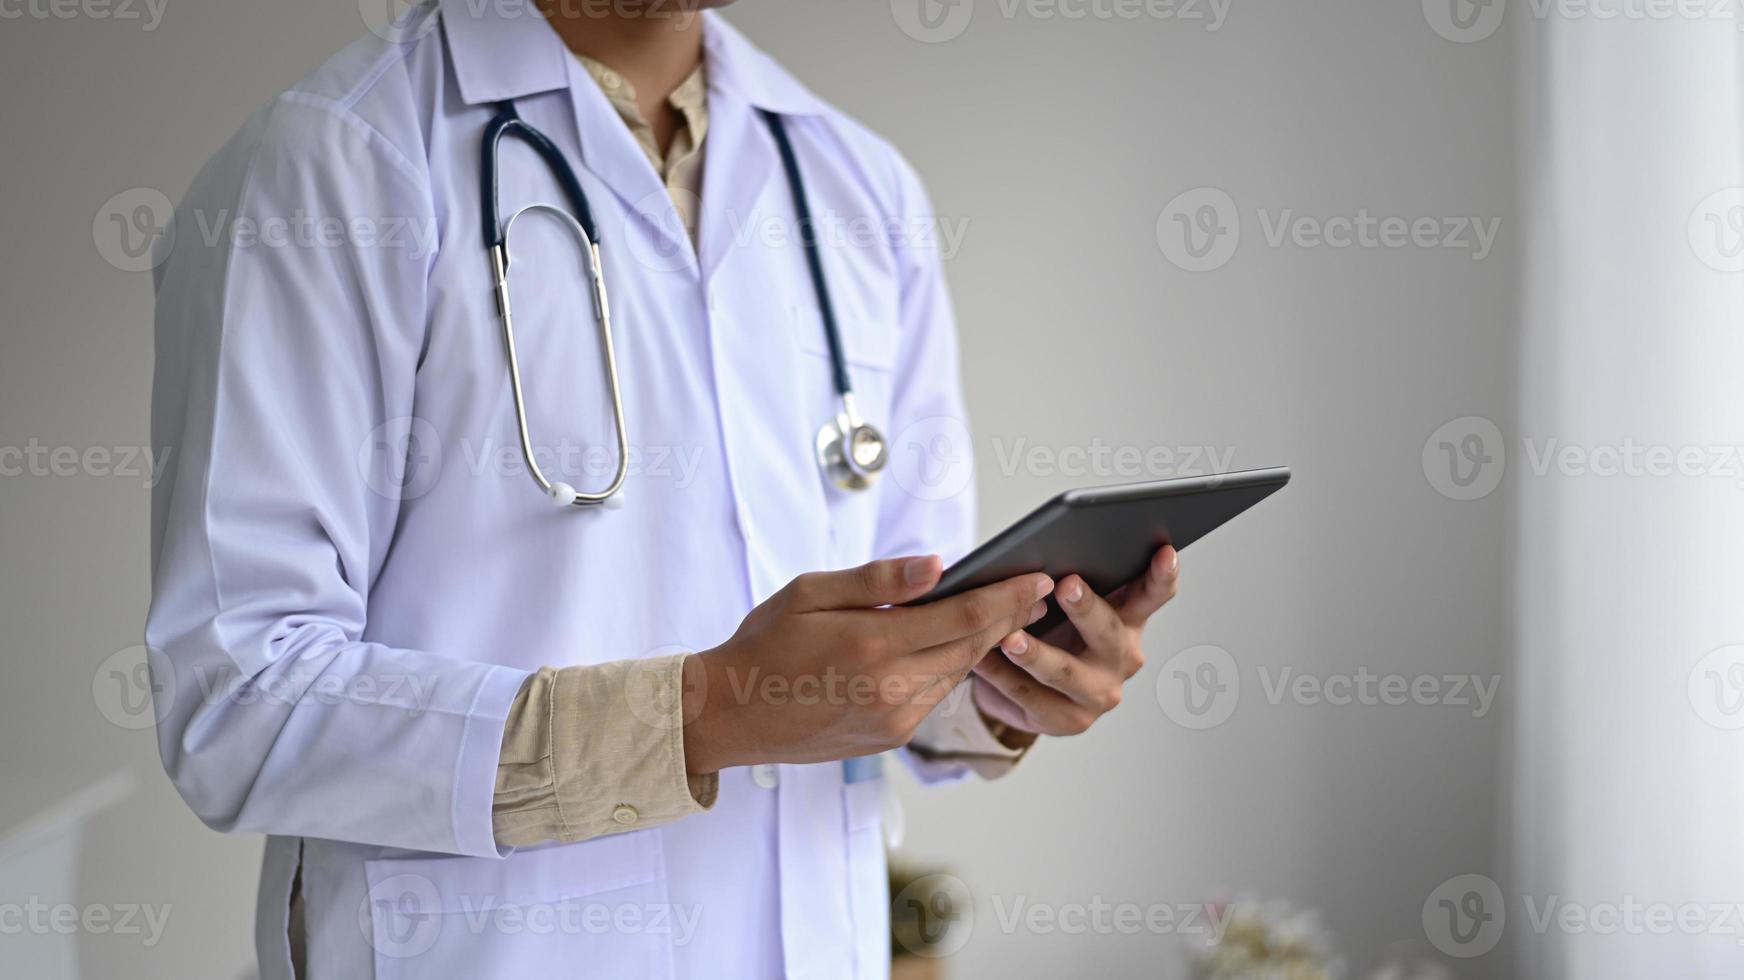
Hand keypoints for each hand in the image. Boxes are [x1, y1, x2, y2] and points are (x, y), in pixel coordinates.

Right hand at [680, 556, 1052, 773]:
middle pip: (971, 647)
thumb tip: (938, 565)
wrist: (729, 713)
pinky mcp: (889, 740)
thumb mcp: (810, 593)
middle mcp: (891, 690)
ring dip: (983, 645)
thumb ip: (878, 580)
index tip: (1037, 578)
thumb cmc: (763, 643)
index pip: (963, 615)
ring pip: (956, 675)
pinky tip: (956, 648)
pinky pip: (933, 697)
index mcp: (873, 645)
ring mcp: (893, 721)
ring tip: (1006, 615)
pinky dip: (949, 670)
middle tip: (1038, 592)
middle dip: (1008, 618)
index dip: (1007, 596)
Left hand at [970, 545, 1178, 737]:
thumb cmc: (1050, 628)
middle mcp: (1122, 657)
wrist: (1026, 686)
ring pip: (1066, 672)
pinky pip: (1030, 696)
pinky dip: (1002, 676)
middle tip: (1067, 584)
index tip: (1164, 552)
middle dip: (1086, 608)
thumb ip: (1069, 577)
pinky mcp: (1067, 720)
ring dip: (1036, 653)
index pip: (1154, 594)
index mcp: (1130, 618)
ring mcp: (1098, 693)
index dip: (1162, 575)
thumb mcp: (1066, 602)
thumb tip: (1040, 550)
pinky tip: (981, 660)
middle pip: (1108, 631)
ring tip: (1008, 638)